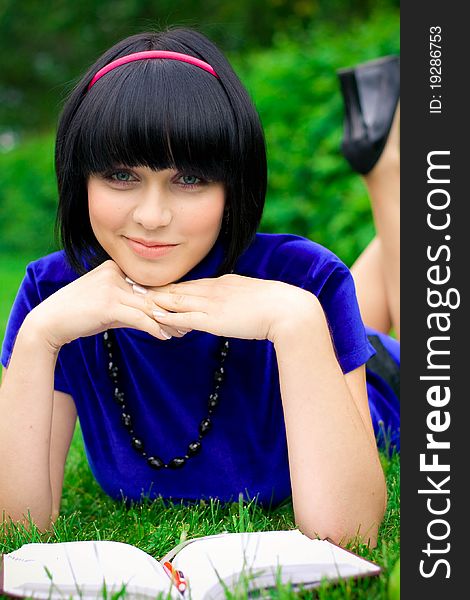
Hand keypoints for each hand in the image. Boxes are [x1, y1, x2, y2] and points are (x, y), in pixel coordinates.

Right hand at [27, 260, 183, 350]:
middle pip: (150, 294)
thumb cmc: (80, 315)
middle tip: (191, 322)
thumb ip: (131, 306)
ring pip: (148, 306)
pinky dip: (154, 328)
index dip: (166, 299)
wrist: (49, 322)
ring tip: (183, 332)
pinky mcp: (108, 303)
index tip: (183, 311)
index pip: (148, 285)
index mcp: (115, 269)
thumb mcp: (109, 307)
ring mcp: (111, 286)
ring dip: (168, 321)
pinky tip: (165, 337)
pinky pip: (138, 317)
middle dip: (172, 310)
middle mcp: (114, 273)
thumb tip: (155, 316)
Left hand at [140, 274, 320, 341]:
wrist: (286, 309)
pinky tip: (154, 317)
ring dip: (156, 301)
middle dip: (155, 289)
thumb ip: (237, 297)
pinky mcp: (213, 320)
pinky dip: (168, 317)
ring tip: (136, 301)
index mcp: (223, 282)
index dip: (171, 285)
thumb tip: (231, 304)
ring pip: (177, 301)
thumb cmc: (276, 305)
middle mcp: (213, 289)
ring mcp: (212, 304)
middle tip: (133, 287)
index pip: (191, 284)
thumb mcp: (252, 295)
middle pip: (178, 288)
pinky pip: (184, 318)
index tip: (155, 285)